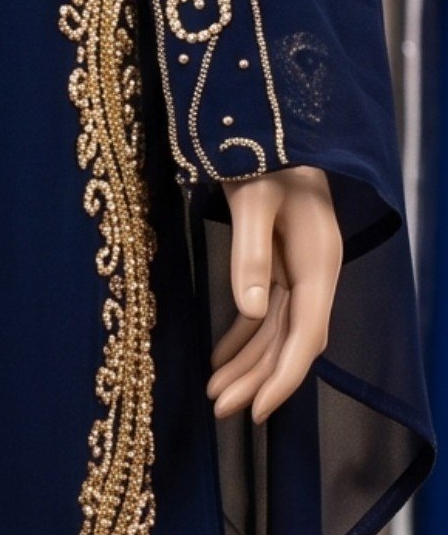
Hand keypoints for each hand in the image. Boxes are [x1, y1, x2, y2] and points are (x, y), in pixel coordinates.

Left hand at [206, 164, 341, 423]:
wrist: (269, 122)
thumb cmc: (262, 153)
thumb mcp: (252, 198)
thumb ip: (251, 252)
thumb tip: (253, 311)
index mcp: (318, 262)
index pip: (307, 335)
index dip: (283, 377)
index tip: (258, 412)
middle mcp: (313, 272)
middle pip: (290, 340)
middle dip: (258, 378)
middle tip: (221, 409)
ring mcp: (296, 268)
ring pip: (275, 330)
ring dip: (248, 362)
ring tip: (215, 393)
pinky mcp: (277, 260)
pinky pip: (263, 309)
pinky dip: (243, 334)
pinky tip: (220, 357)